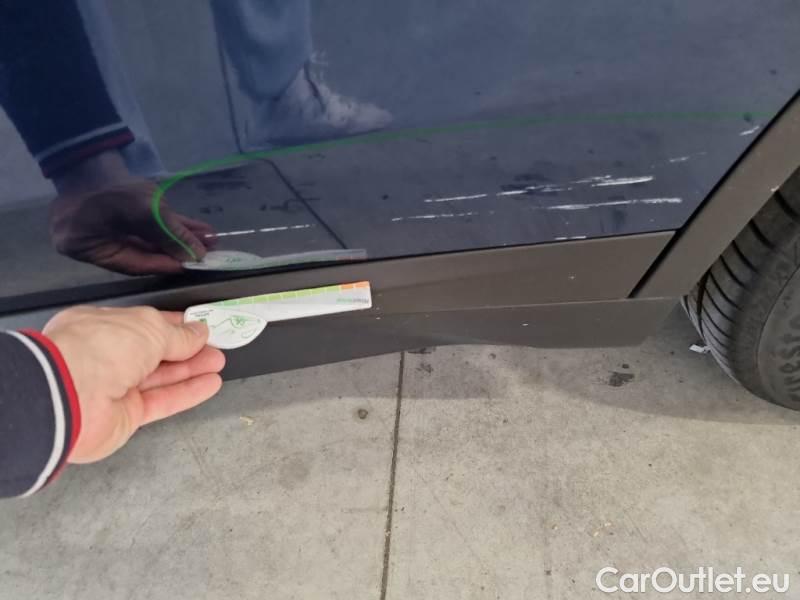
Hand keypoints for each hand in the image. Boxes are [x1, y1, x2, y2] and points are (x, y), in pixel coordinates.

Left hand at [43, 306, 225, 462]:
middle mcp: (106, 356)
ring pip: (160, 378)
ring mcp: (114, 388)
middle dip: (187, 349)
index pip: (144, 324)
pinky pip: (162, 402)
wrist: (68, 396)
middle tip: (215, 347)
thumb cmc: (99, 348)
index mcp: (102, 326)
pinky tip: (209, 384)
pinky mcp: (125, 416)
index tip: (199, 328)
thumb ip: (178, 334)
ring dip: (191, 370)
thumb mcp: (149, 328)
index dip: (173, 326)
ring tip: (218, 364)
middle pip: (154, 352)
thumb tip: (199, 332)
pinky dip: (187, 393)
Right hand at [50, 151, 213, 274]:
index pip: (135, 265)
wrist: (93, 152)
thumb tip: (196, 256)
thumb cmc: (114, 185)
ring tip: (208, 240)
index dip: (167, 264)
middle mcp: (95, 243)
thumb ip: (171, 235)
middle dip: (177, 251)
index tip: (194, 264)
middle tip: (208, 252)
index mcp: (88, 248)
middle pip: (143, 254)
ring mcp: (105, 227)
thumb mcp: (145, 212)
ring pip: (148, 239)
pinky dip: (169, 227)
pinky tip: (195, 229)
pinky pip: (146, 226)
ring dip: (178, 239)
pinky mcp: (119, 214)